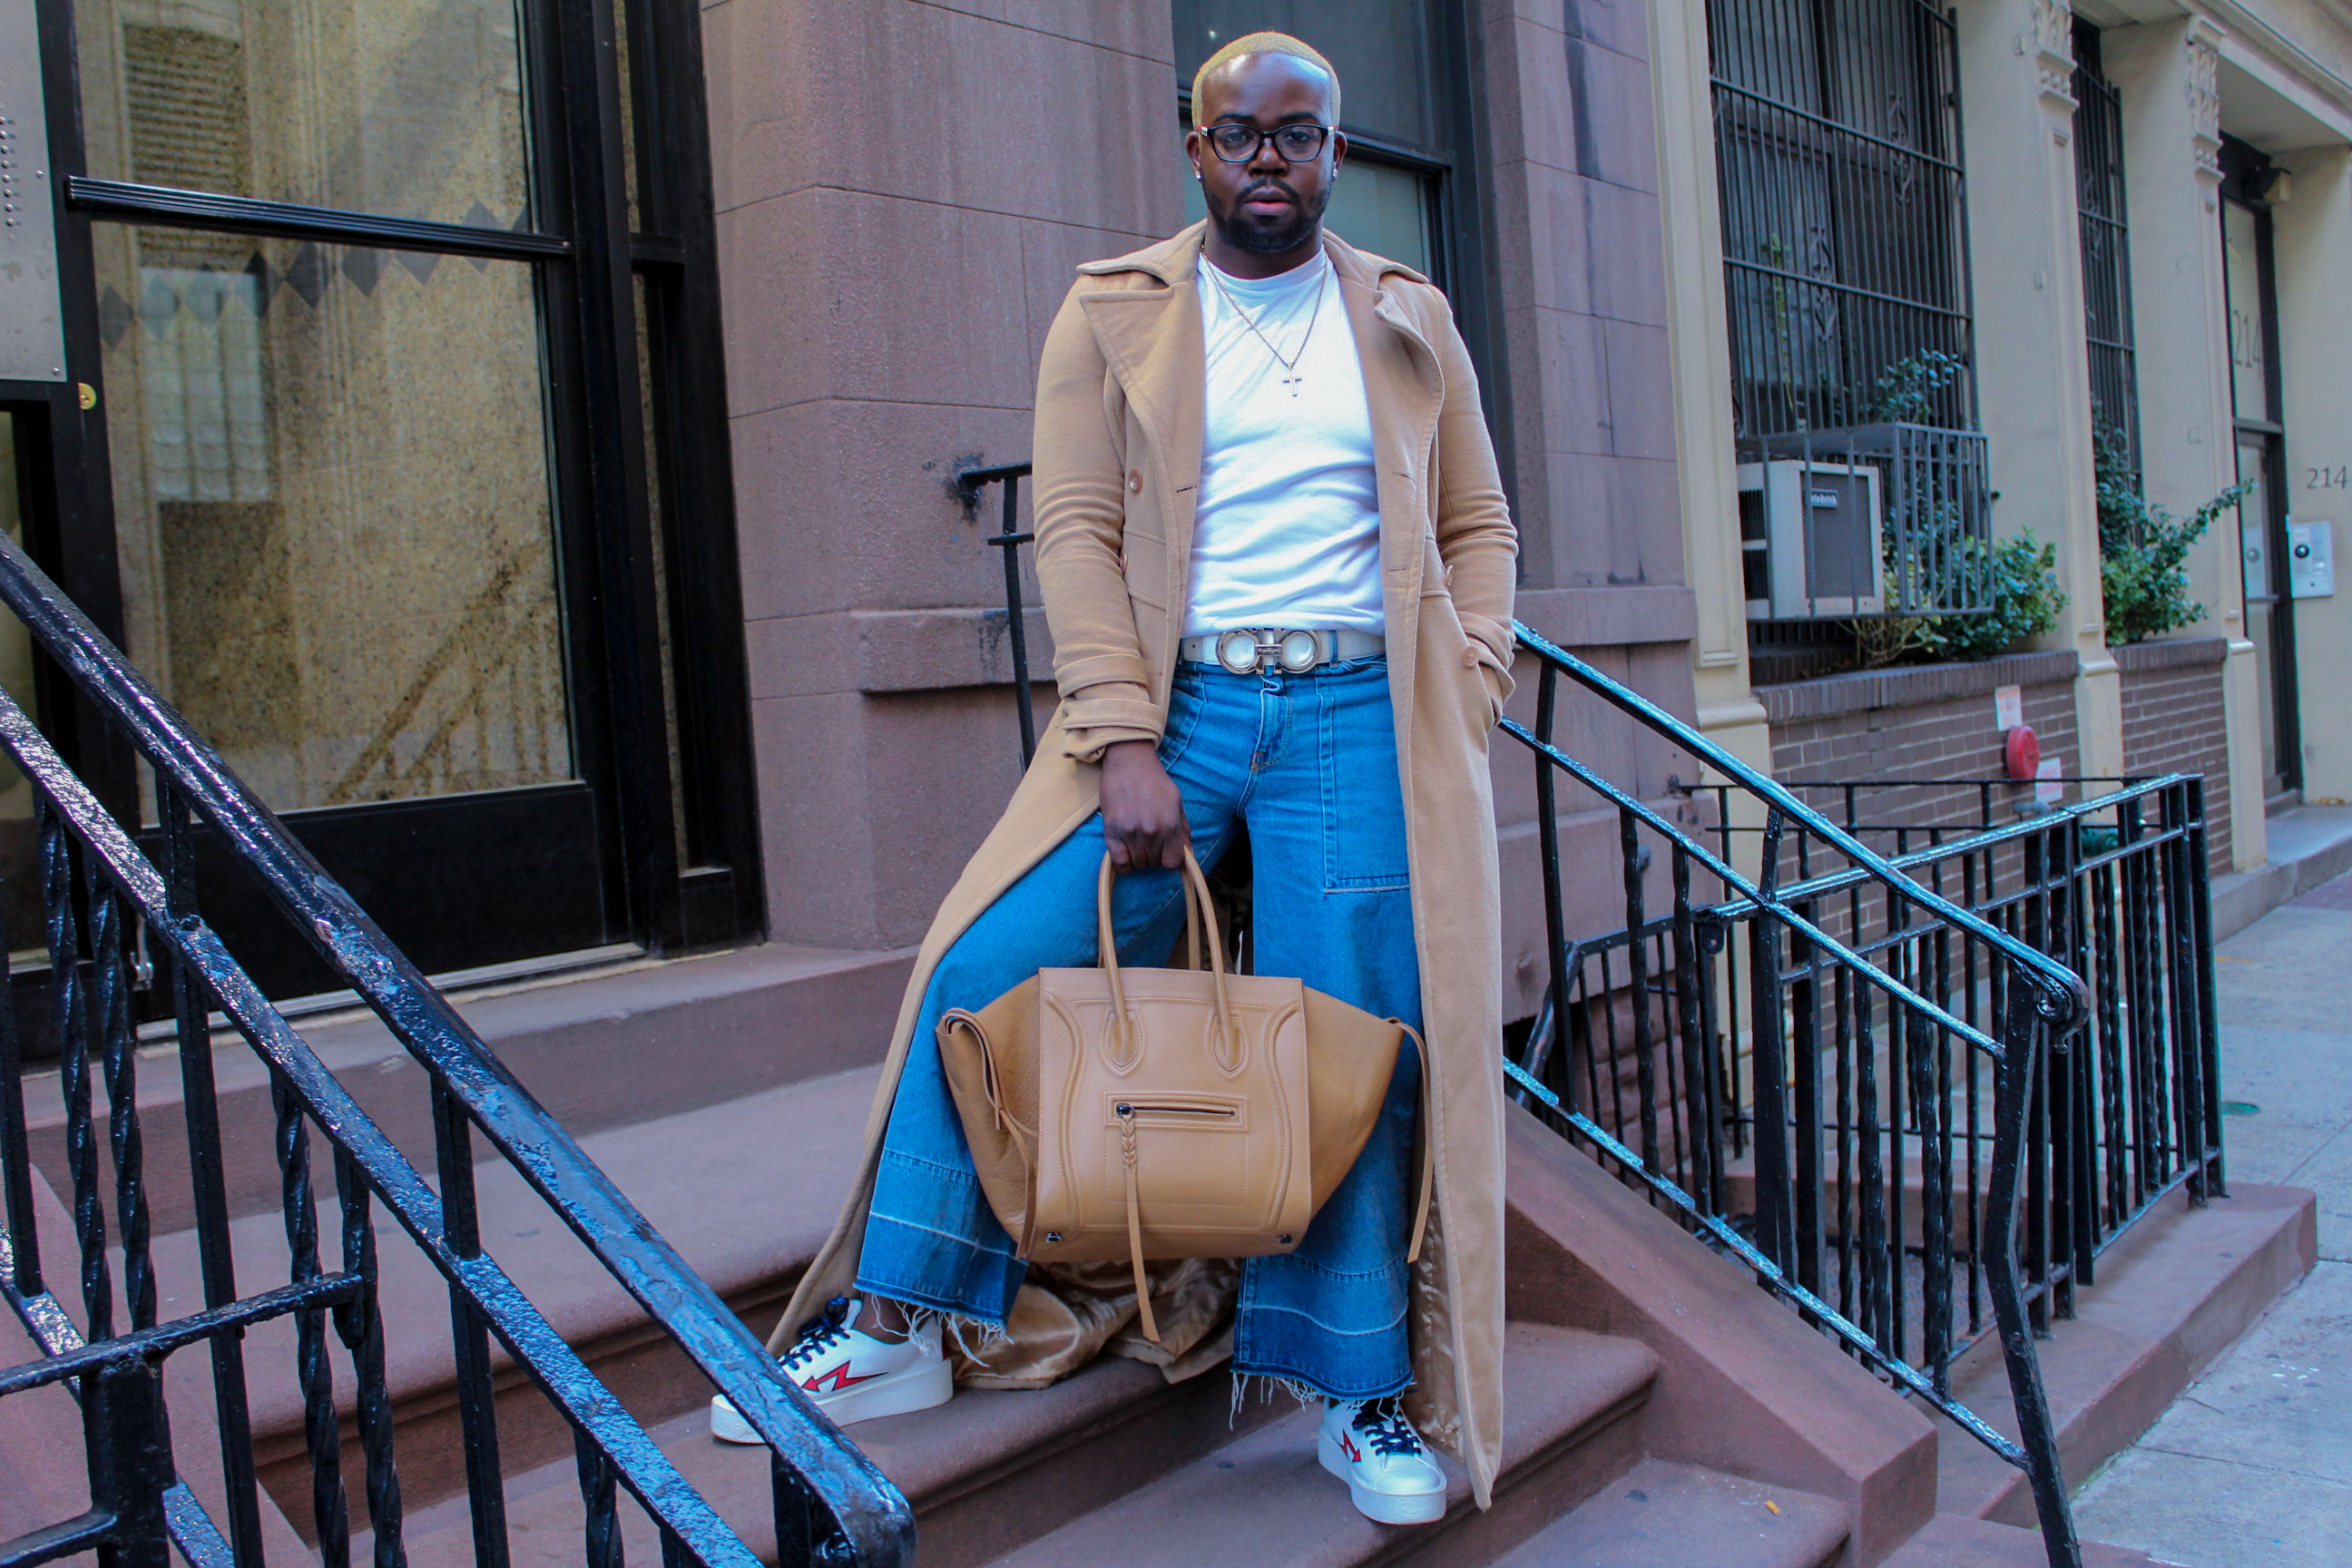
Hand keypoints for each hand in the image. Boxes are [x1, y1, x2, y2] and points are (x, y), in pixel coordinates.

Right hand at [1099, 740, 1190, 870]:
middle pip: (1155, 863)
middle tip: (1151, 839)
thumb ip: (1183, 831)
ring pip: (1138, 864)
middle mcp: (1151, 832)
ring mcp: (1130, 833)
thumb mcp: (1176, 802)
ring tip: (1138, 840)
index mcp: (1170, 825)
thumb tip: (1189, 855)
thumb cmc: (1154, 780)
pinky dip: (1124, 863)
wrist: (1128, 762)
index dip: (1171, 859)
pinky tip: (1126, 852)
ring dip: (1140, 857)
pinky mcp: (1111, 833)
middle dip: (1155, 855)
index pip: (1173, 862)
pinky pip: (1120, 863)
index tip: (1167, 851)